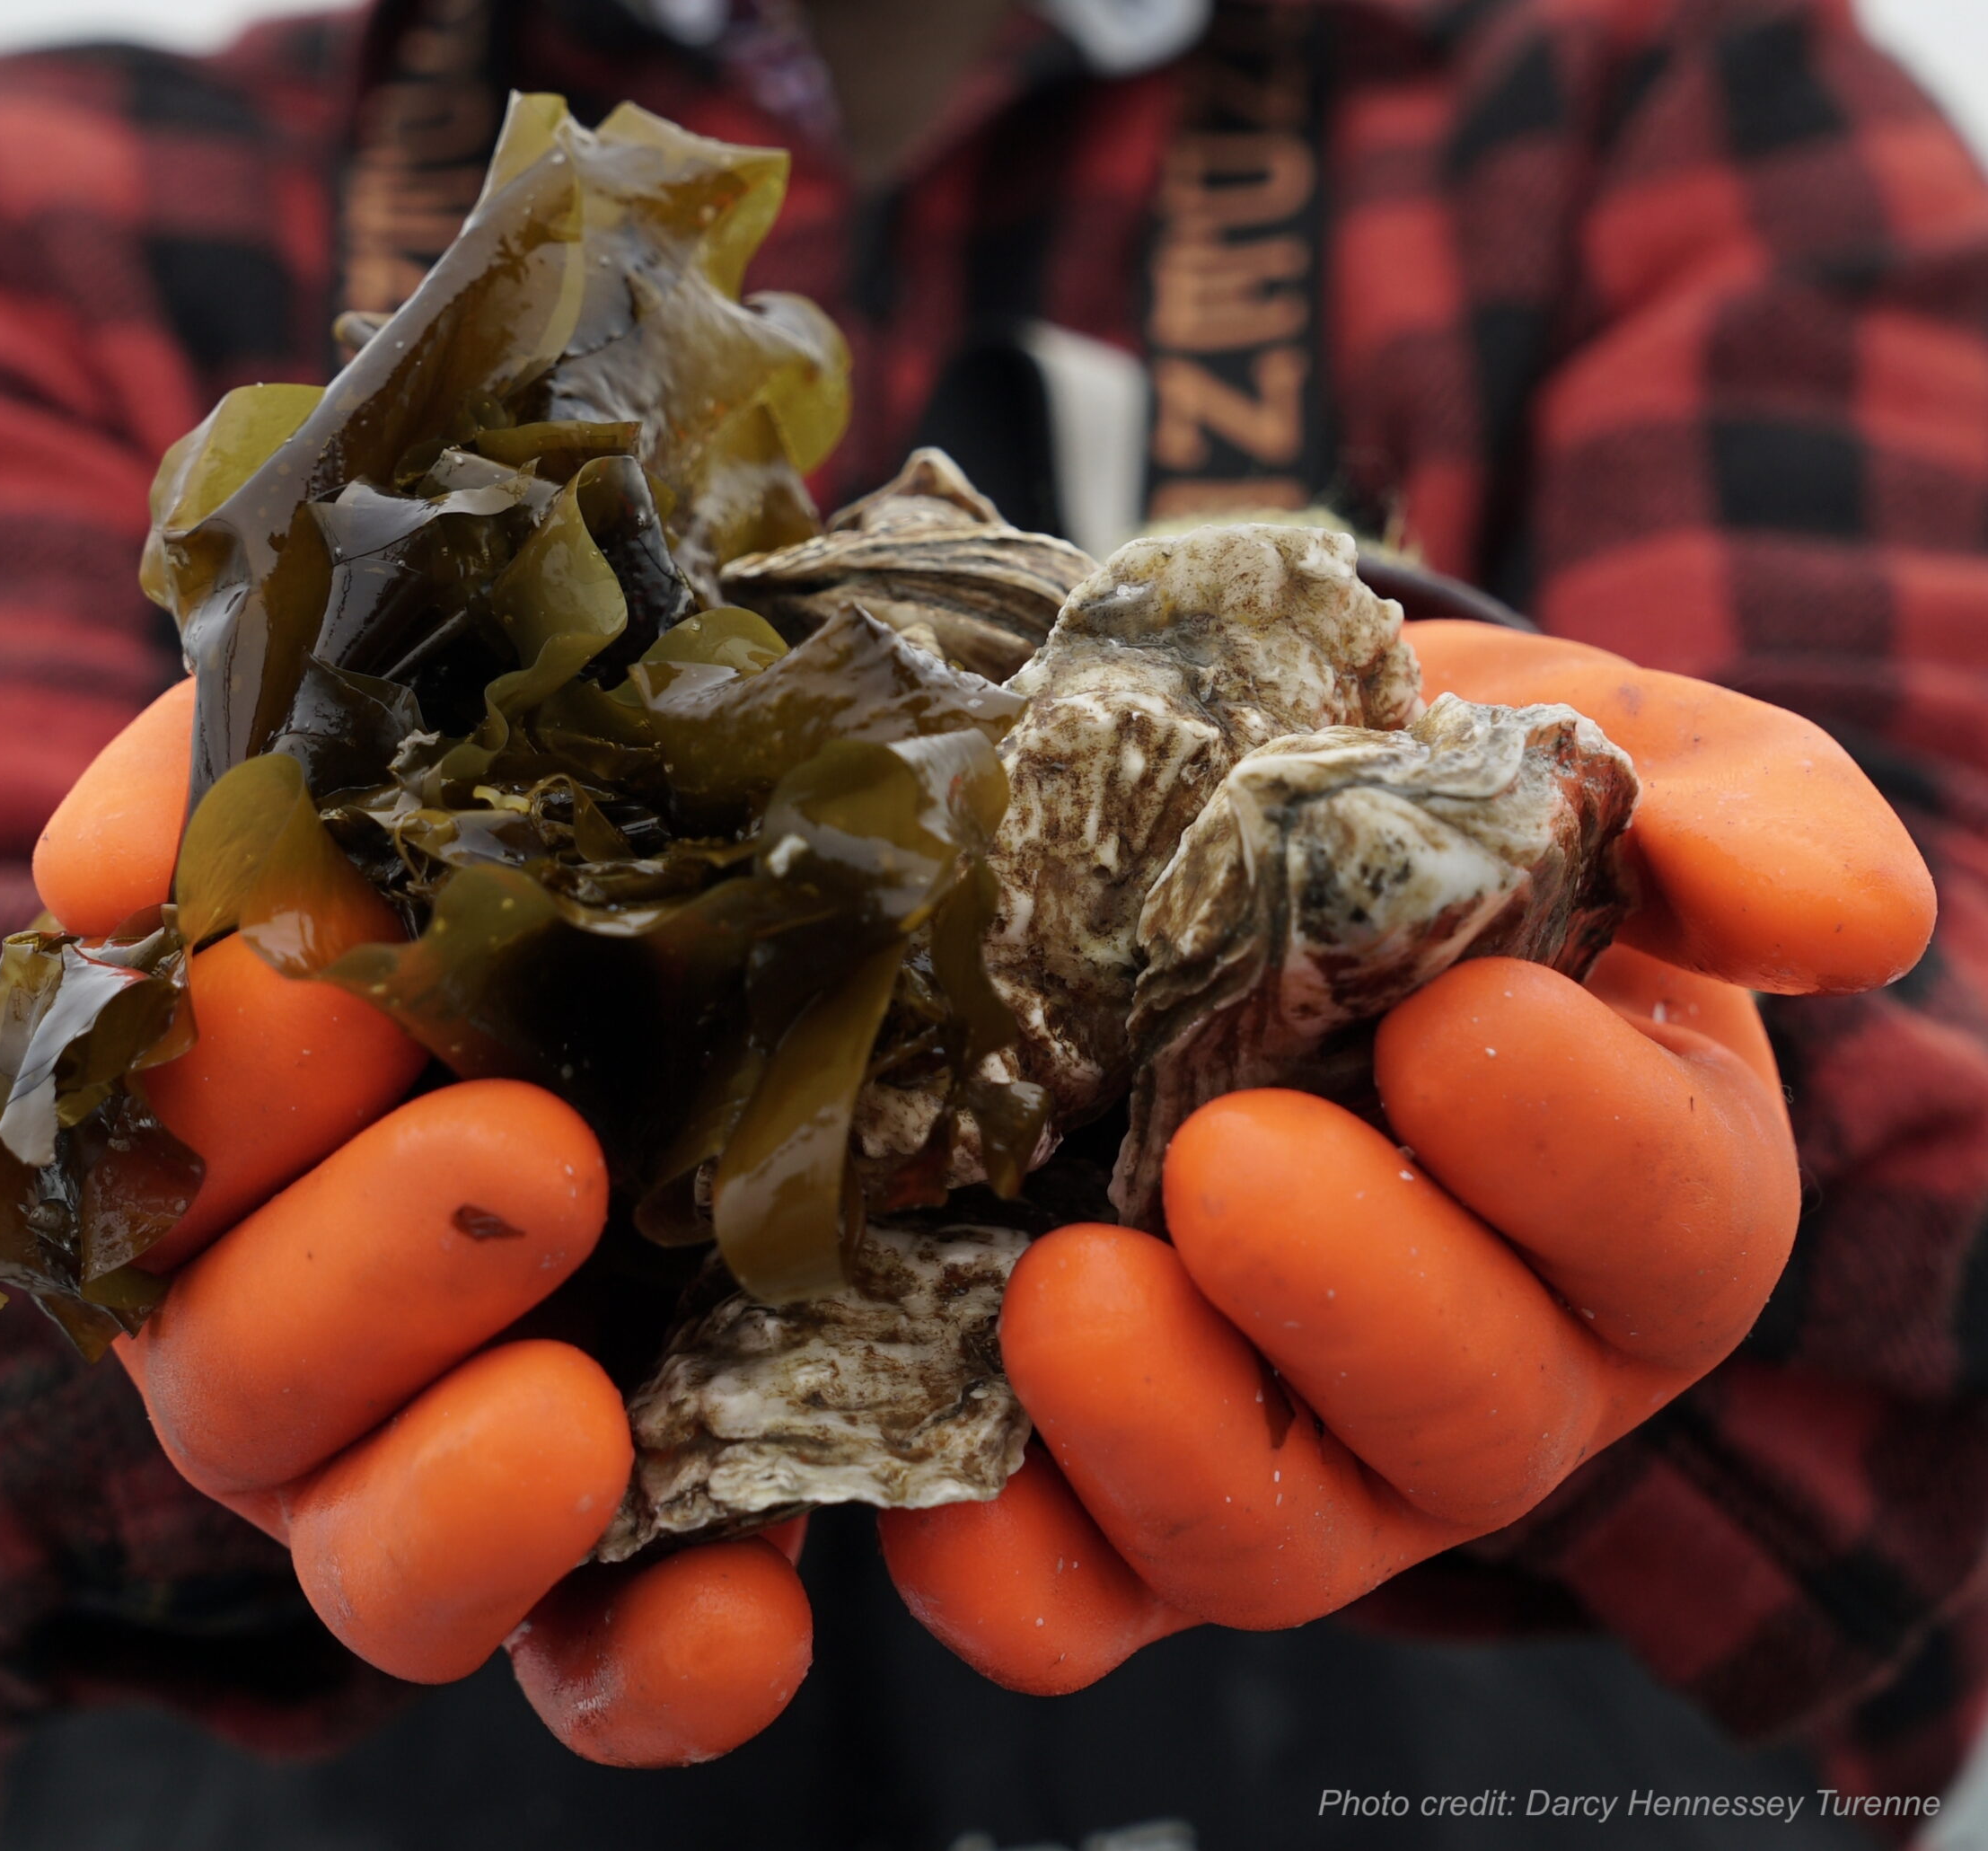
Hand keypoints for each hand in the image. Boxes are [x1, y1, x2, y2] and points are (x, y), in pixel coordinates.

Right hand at [35, 680, 812, 1763]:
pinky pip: (601, 1669)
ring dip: (450, 1496)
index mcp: (233, 1134)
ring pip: (374, 1554)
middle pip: (243, 1372)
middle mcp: (307, 1318)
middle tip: (535, 1154)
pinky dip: (658, 1668)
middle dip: (357, 1270)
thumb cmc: (564, 817)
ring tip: (580, 1415)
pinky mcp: (625, 1559)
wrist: (773, 901)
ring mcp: (454, 1451)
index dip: (215, 1079)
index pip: (153, 1142)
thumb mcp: (423, 733)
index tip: (319, 973)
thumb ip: (245, 770)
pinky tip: (748, 1621)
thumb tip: (104, 873)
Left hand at [881, 620, 1935, 1693]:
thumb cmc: (1438, 820)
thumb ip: (1733, 822)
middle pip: (1474, 1416)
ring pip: (1275, 1540)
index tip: (1454, 1019)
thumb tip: (1834, 918)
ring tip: (1064, 1291)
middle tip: (1228, 1155)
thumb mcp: (1599, 766)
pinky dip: (1007, 1571)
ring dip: (1169, 1439)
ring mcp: (1303, 1455)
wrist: (1225, 866)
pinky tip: (934, 1494)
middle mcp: (1490, 1368)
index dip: (1579, 1146)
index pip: (1670, 1222)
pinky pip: (1080, 1600)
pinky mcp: (1121, 1498)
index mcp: (1642, 1203)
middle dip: (1360, 1299)